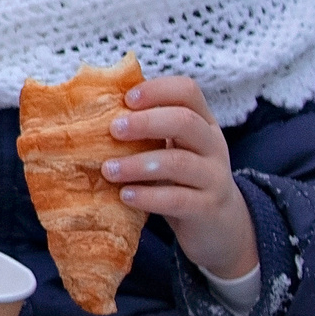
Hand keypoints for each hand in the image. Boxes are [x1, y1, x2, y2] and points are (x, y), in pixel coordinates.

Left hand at [105, 74, 257, 278]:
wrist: (219, 225)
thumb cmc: (182, 179)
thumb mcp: (173, 148)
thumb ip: (148, 131)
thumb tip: (95, 111)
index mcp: (202, 122)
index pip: (187, 91)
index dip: (157, 90)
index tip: (126, 99)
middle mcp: (213, 145)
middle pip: (185, 121)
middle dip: (146, 122)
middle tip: (113, 130)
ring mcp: (214, 177)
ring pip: (179, 162)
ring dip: (138, 164)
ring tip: (108, 170)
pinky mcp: (208, 208)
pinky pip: (178, 199)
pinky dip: (148, 196)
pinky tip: (125, 195)